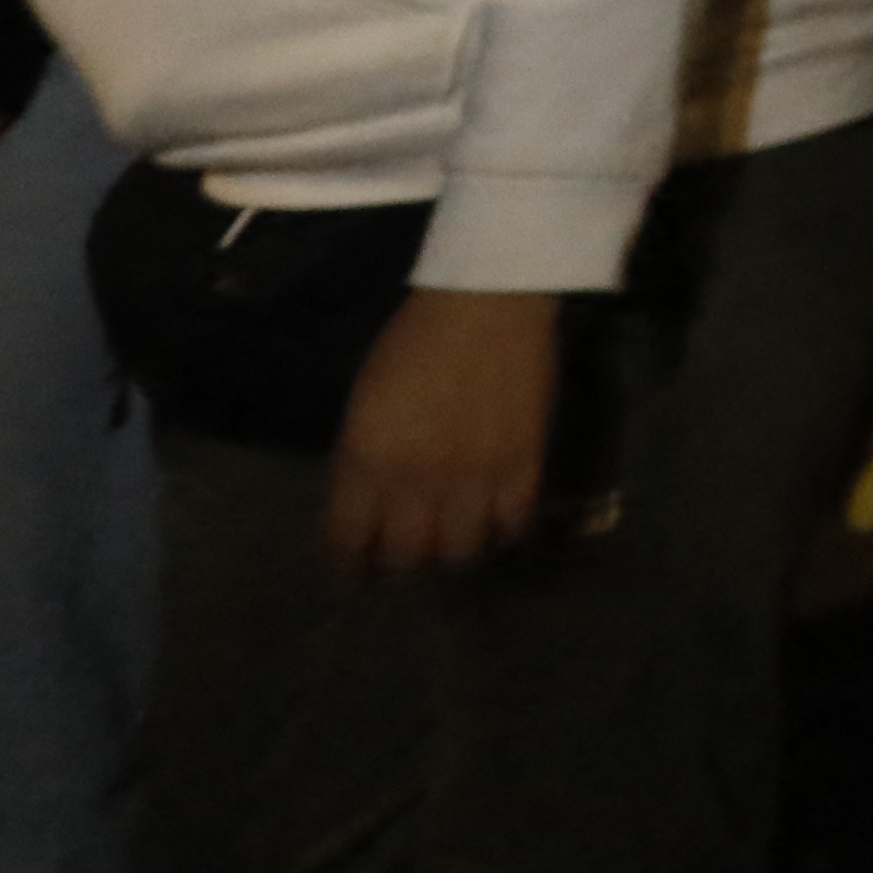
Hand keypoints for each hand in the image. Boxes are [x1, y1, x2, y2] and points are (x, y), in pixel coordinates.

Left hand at [323, 288, 562, 575]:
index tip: (353, 568)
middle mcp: (418, 480)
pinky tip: (495, 524)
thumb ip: (360, 461)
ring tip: (451, 544)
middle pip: (405, 559)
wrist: (487, 303)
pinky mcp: (524, 464)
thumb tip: (365, 506)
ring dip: (451, 556)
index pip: (348, 542)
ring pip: (461, 553)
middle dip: (398, 568)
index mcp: (368, 461)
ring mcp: (476, 476)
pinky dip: (502, 534)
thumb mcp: (364, 404)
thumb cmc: (413, 343)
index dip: (348, 564)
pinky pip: (513, 525)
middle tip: (403, 559)